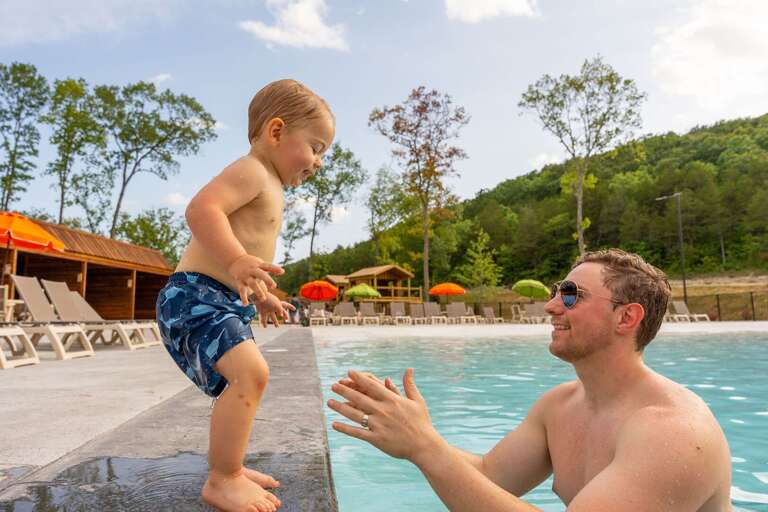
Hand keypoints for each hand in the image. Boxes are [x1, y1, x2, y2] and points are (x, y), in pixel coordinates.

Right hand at [227, 254, 283, 303]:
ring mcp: (246, 276)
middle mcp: (252, 270)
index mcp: (259, 265)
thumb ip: (271, 269)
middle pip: (260, 274)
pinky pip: (242, 291)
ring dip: (258, 291)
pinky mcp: (239, 282)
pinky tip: (246, 304)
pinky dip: (243, 298)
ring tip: (263, 299)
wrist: (234, 260)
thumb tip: (283, 272)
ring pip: (252, 284)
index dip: (275, 269)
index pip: (268, 266)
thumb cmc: (251, 264)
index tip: (282, 272)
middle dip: (267, 280)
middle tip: (274, 286)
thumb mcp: (260, 264)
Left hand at [255, 292, 294, 327]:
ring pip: (272, 316)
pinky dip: (264, 322)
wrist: (258, 296)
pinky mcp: (262, 311)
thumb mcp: (276, 304)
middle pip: (280, 312)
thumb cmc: (268, 299)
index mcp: (278, 304)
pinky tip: (264, 326)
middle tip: (286, 320)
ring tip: (277, 326)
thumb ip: (280, 310)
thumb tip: (281, 315)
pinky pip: (263, 317)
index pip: (286, 305)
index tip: (295, 309)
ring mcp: (268, 309)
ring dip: (275, 321)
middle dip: (284, 316)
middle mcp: (273, 307)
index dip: (290, 307)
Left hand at [328, 369, 442, 462]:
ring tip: (329, 401)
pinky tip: (334, 424)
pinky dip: (345, 428)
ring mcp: (379, 425)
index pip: (372, 386)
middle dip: (345, 391)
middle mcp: (383, 411)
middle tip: (333, 385)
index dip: (359, 378)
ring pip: (355, 414)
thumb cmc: (422, 422)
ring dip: (340, 407)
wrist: (424, 445)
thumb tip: (409, 369)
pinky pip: (357, 432)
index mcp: (392, 400)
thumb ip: (409, 385)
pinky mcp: (376, 439)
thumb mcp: (417, 401)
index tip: (348, 372)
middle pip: (359, 398)